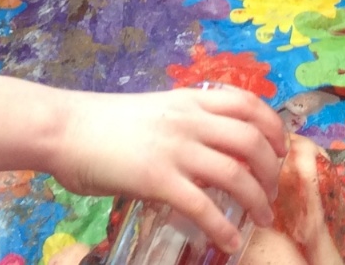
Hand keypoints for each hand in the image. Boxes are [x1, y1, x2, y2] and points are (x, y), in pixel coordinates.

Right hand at [46, 86, 287, 254]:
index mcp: (189, 100)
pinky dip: (222, 227)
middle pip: (252, 139)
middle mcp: (189, 120)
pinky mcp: (156, 178)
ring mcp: (174, 149)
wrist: (63, 128)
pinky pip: (203, 206)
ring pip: (236, 173)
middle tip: (272, 191)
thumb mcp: (154, 111)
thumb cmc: (101, 123)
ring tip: (262, 219)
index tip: (281, 147)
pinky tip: (228, 243)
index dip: (273, 126)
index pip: (247, 103)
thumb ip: (184, 124)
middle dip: (272, 169)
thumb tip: (206, 150)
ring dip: (257, 200)